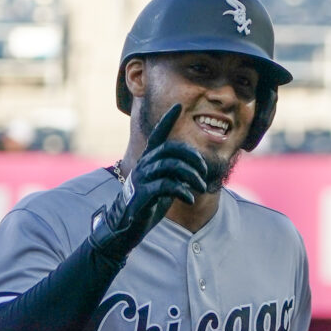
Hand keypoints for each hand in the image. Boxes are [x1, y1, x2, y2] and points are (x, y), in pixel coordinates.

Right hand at [88, 103, 206, 261]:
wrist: (126, 225)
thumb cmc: (148, 202)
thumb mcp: (162, 183)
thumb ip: (173, 172)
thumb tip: (194, 166)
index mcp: (149, 160)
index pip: (158, 135)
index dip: (167, 120)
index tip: (178, 105)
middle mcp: (144, 165)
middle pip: (170, 149)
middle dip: (191, 156)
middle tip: (203, 169)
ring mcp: (142, 179)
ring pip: (170, 166)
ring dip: (191, 175)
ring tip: (200, 186)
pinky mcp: (143, 194)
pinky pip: (166, 186)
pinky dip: (182, 190)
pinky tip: (190, 198)